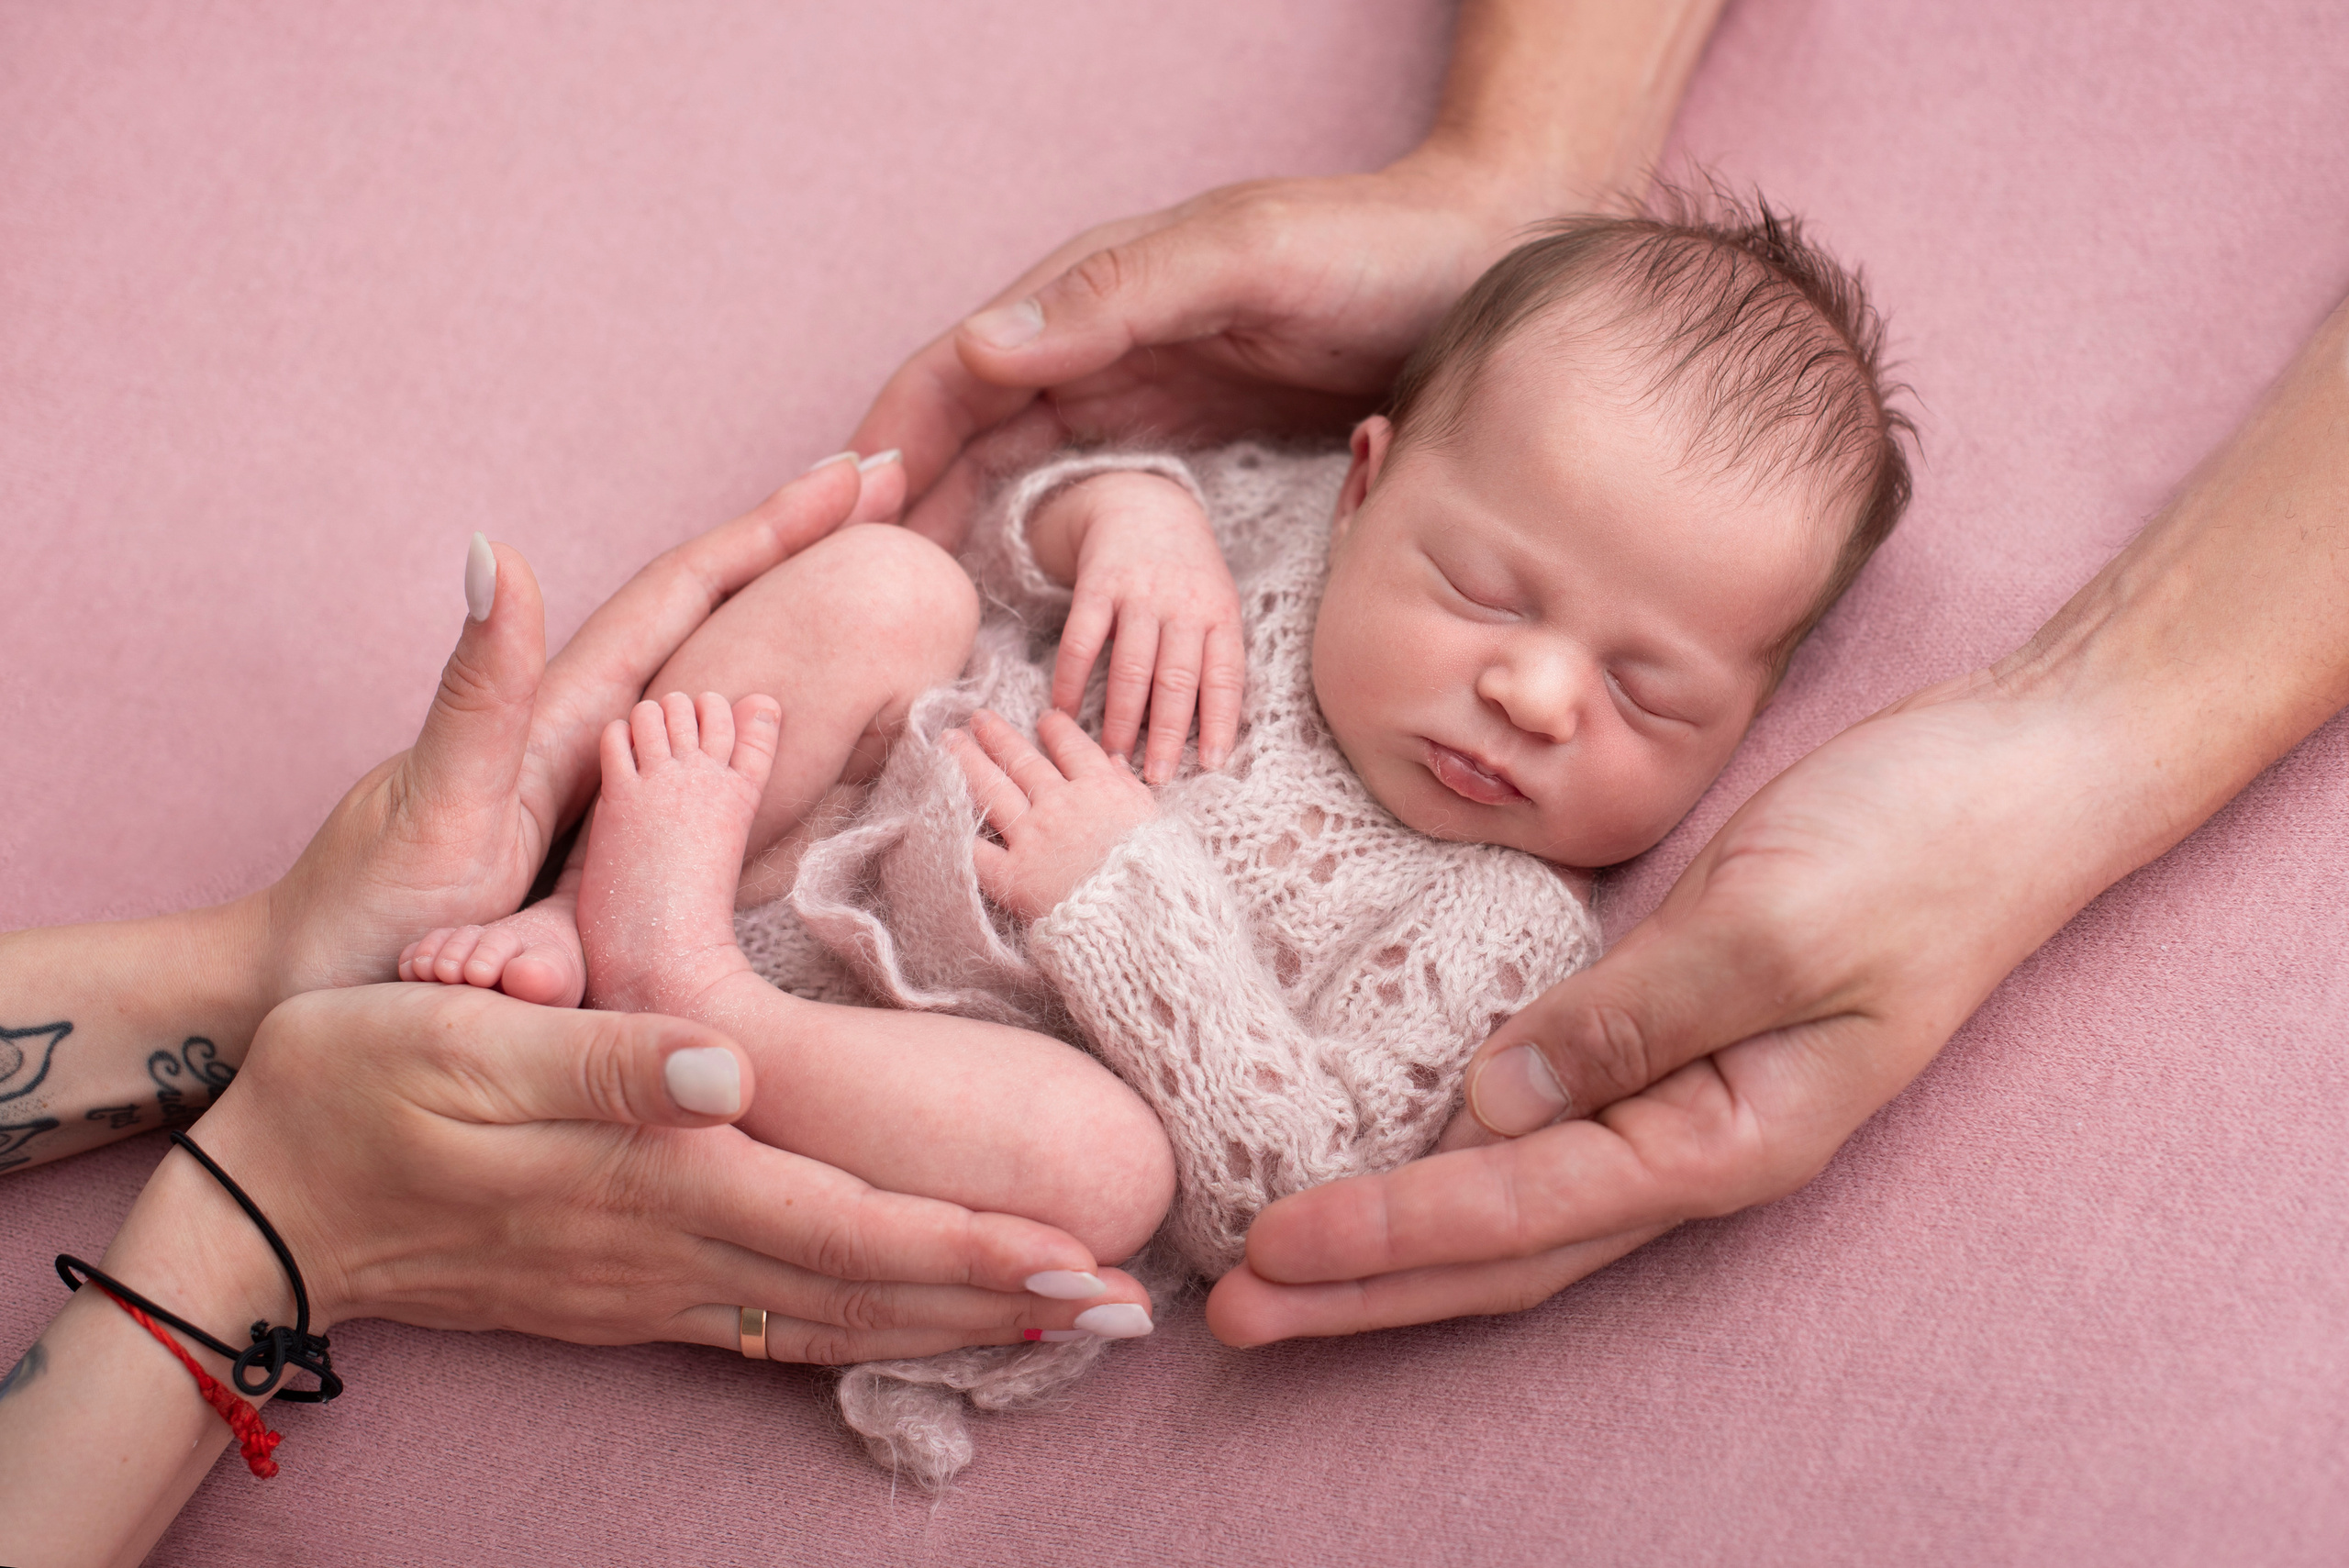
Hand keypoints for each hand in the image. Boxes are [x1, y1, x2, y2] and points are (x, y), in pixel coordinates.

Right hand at [0, 982, 1149, 1567]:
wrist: (254, 1202)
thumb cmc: (351, 1088)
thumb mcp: (456, 1041)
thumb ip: (600, 1060)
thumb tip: (728, 1070)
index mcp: (650, 1178)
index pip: (843, 1225)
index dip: (965, 1249)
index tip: (1076, 1259)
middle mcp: (665, 1251)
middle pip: (861, 1288)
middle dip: (998, 1302)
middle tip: (1124, 1310)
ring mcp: (644, 1287)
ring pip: (827, 1320)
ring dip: (947, 1324)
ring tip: (1055, 1323)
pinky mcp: (620, 1295)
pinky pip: (767, 1328)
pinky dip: (858, 1330)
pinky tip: (906, 1329)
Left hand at [263, 454, 889, 998]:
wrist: (311, 997)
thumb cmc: (363, 918)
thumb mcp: (432, 807)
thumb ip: (477, 693)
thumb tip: (491, 547)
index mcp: (563, 714)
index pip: (683, 594)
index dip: (772, 531)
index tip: (859, 474)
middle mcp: (587, 735)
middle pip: (713, 614)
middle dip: (800, 544)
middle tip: (892, 485)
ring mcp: (598, 786)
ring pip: (715, 677)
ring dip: (791, 614)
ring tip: (874, 566)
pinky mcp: (605, 845)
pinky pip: (706, 759)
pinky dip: (765, 714)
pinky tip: (802, 715)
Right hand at [851, 151, 1537, 547]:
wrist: (1479, 262)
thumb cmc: (1366, 249)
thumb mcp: (1241, 260)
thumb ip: (1116, 300)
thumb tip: (981, 349)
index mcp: (1086, 298)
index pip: (952, 377)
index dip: (888, 449)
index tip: (833, 529)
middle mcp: (1095, 349)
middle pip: (966, 439)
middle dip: (901, 513)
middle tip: (848, 606)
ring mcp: (1140, 398)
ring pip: (1016, 477)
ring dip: (959, 542)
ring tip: (911, 624)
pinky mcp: (1188, 442)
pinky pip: (1088, 503)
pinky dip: (1041, 552)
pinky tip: (1020, 607)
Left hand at [949, 709, 1158, 920]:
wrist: (1143, 921)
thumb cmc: (1159, 876)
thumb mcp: (1155, 822)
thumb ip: (1130, 789)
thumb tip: (1114, 762)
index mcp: (1101, 789)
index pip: (1072, 747)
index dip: (1055, 729)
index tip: (1044, 717)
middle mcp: (1061, 805)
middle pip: (1021, 760)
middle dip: (997, 735)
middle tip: (978, 718)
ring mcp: (1032, 838)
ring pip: (991, 789)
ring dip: (967, 761)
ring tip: (949, 741)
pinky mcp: (1012, 876)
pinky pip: (977, 849)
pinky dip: (958, 830)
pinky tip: (941, 811)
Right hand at [1033, 471, 1243, 780]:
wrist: (1145, 505)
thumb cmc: (1188, 575)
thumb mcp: (1217, 606)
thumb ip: (1216, 658)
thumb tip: (1211, 733)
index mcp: (1220, 615)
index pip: (1225, 677)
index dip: (1219, 723)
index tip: (1209, 765)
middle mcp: (1183, 605)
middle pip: (1176, 680)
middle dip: (1166, 735)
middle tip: (1154, 777)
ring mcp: (1140, 594)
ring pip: (1131, 667)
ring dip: (1120, 717)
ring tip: (1112, 756)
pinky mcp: (1097, 584)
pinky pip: (1082, 640)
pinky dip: (1070, 678)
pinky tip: (1063, 710)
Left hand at [1205, 670, 2138, 1341]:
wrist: (2013, 782)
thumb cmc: (1914, 847)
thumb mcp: (1774, 927)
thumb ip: (1634, 1021)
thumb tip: (1494, 1102)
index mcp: (1731, 1140)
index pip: (1528, 1210)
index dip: (1393, 1233)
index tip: (1269, 1248)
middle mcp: (1700, 1146)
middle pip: (1508, 1247)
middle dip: (1367, 1287)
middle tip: (1229, 1314)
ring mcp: (1685, 1100)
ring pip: (1516, 1203)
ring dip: (1395, 1239)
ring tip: (1276, 1268)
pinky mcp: (1665, 1038)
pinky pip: (1541, 1129)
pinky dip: (1450, 1159)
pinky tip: (1384, 1159)